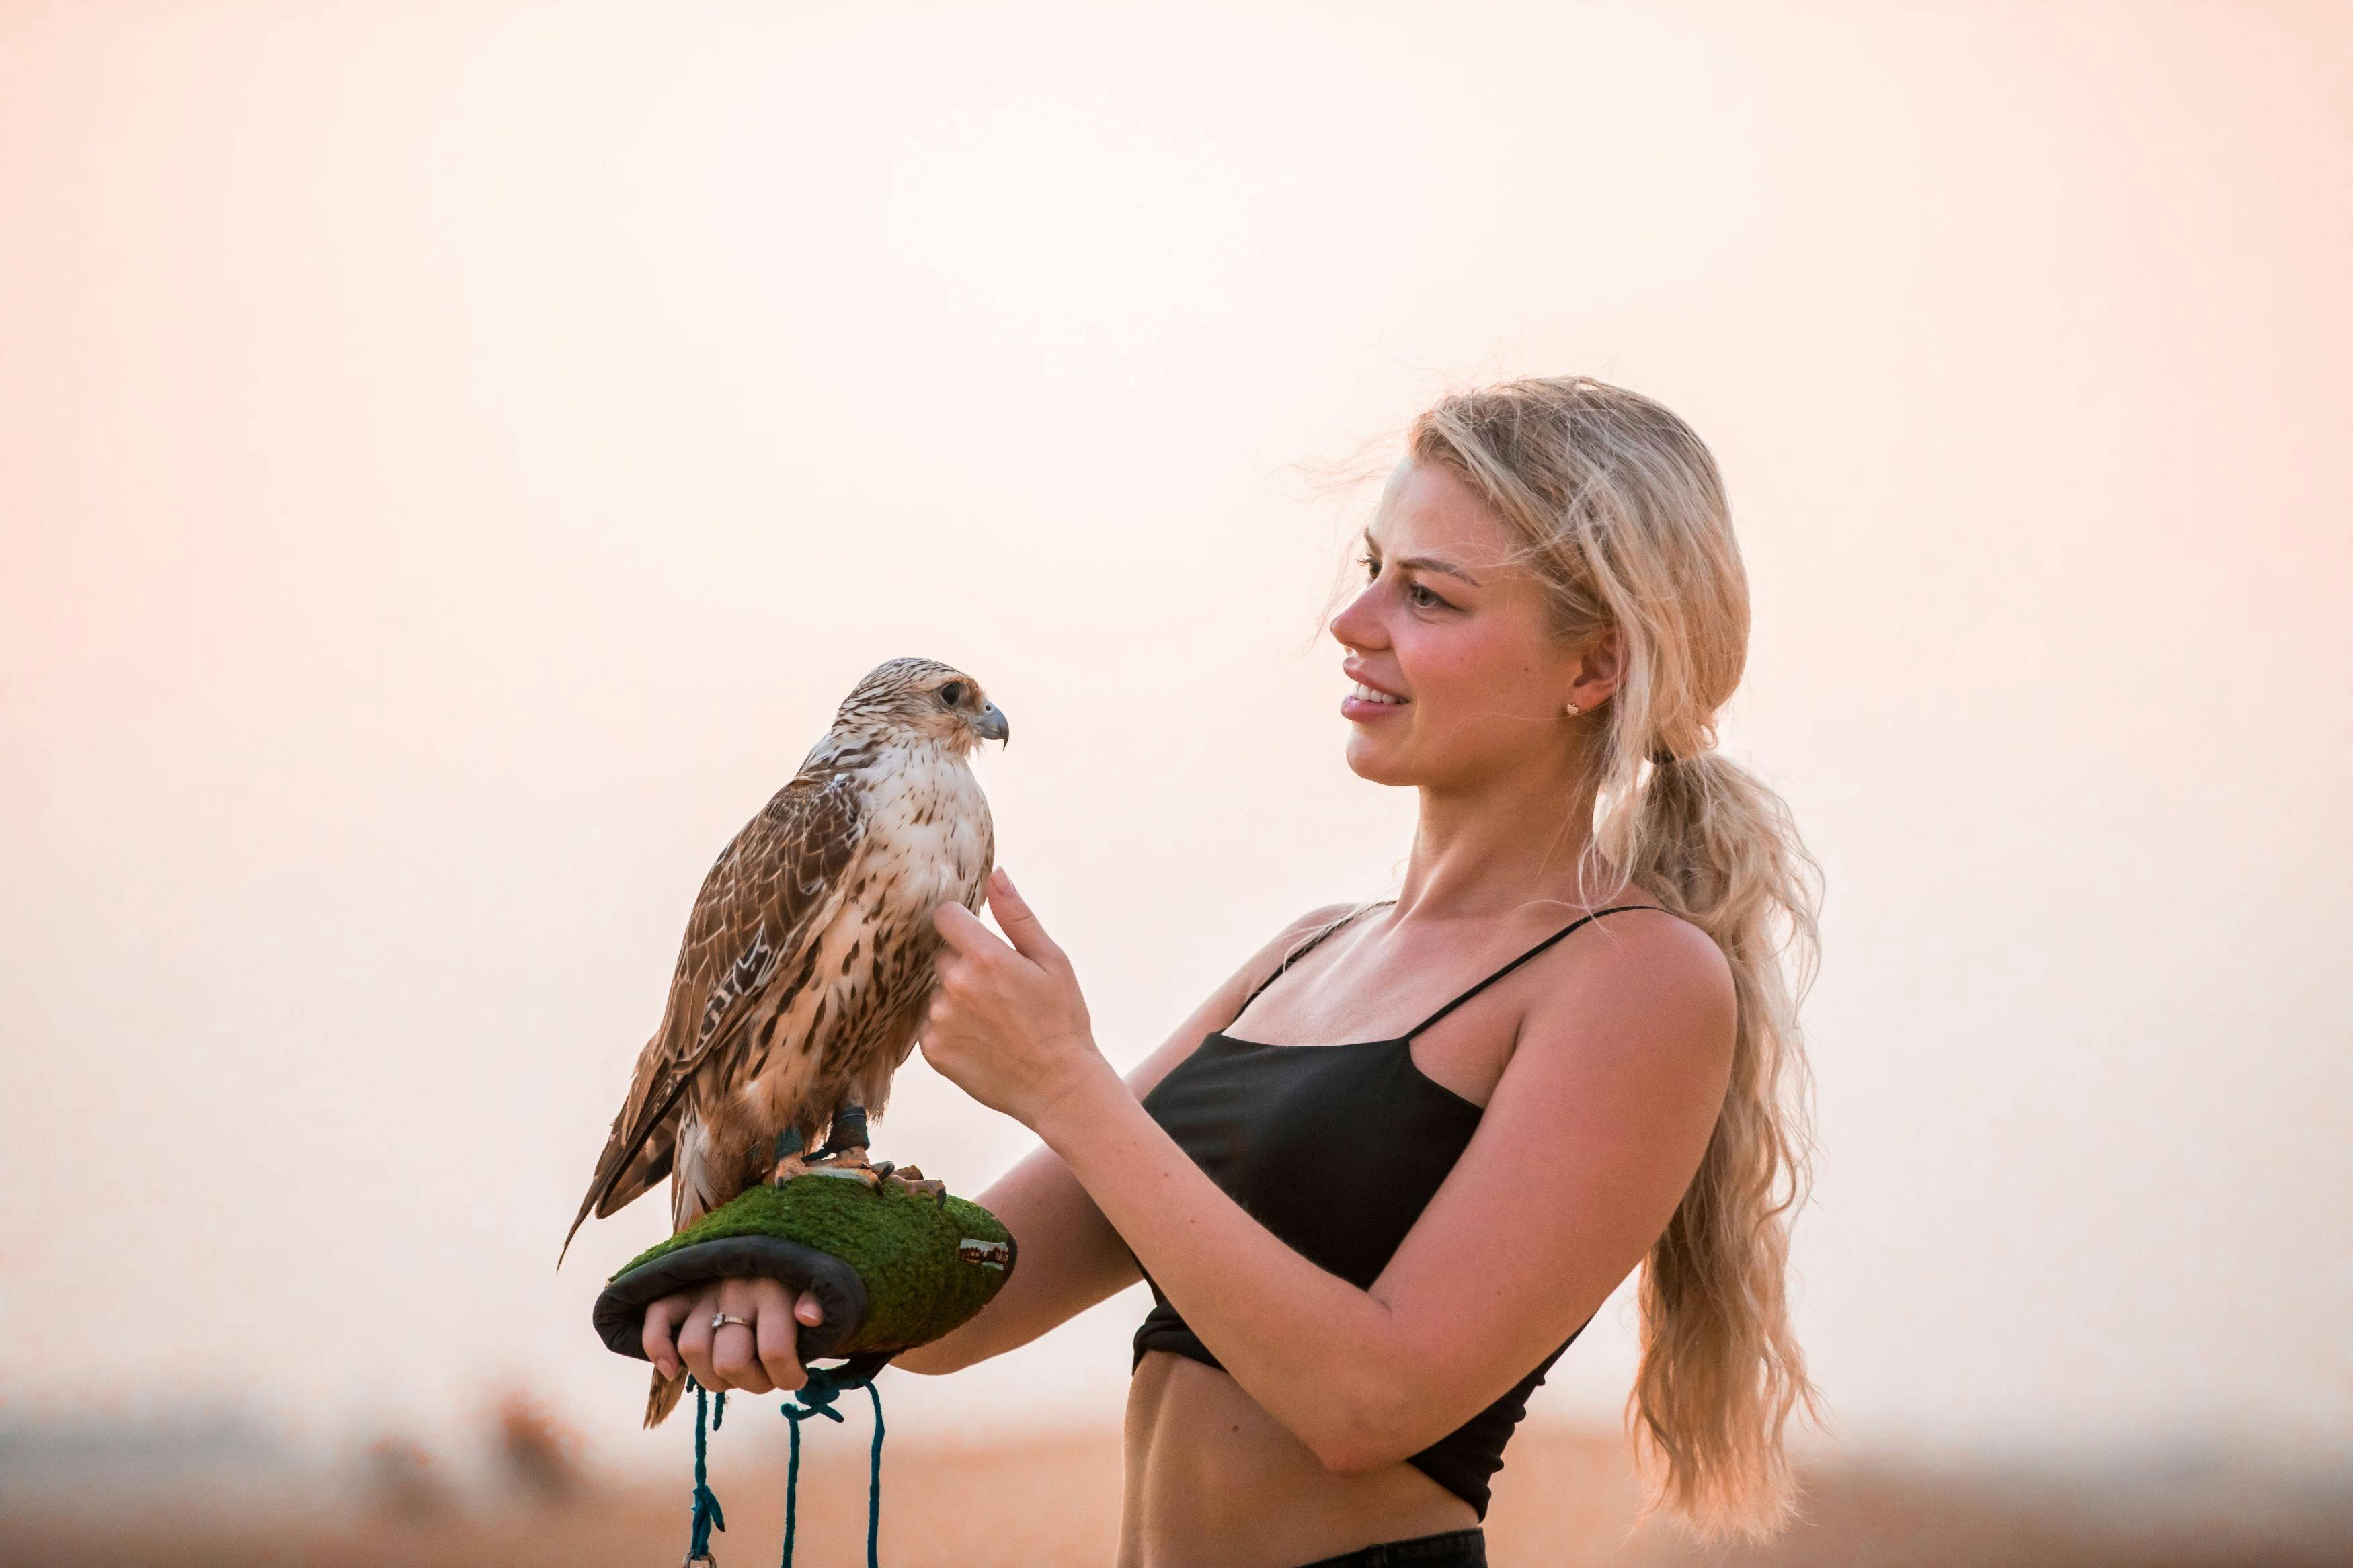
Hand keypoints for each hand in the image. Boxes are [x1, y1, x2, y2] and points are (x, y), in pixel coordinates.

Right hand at [642, 1277, 824, 1394]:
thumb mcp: (819, 1292)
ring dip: (713, 1378)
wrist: (772, 1249)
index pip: (774, 1350)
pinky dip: (658, 1349)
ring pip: (692, 1349)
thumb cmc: (797, 1286)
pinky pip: (657, 1318)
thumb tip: (809, 1316)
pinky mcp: (682, 1291)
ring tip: (736, 1374)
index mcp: (776, 1290)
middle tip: (765, 1377)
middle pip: (729, 1361)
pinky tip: (672, 1371)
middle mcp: (738, 1289)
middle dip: (751, 1383)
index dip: (786, 1378)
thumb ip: (818, 1304)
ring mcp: (706, 1291)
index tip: (796, 1377)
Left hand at [924, 869, 1113, 1129]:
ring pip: (936, 990)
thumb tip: (995, 874)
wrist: (1058, 1086)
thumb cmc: (1062, 1019)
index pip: (945, 916)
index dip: (961, 923)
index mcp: (984, 956)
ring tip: (992, 1018)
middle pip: (941, 956)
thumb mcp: (1052, 960)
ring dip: (955, 997)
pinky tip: (981, 1038)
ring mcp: (939, 1018)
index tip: (977, 937)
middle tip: (998, 989)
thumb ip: (1018, 916)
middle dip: (963, 964)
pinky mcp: (932, 1049)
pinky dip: (949, 1027)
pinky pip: (930, 1023)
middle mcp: (955, 984)